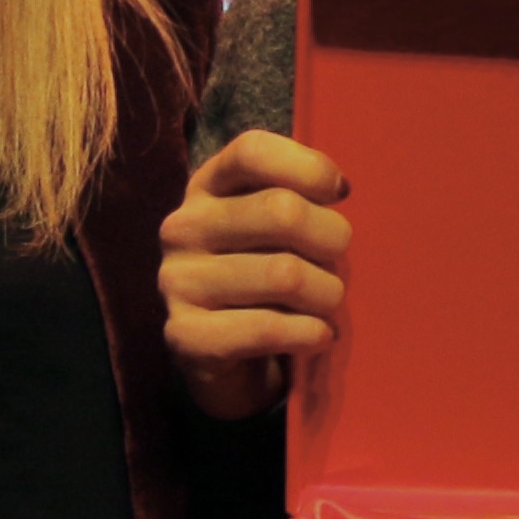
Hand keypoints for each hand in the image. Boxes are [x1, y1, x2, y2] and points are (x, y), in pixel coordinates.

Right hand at [157, 129, 347, 421]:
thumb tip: (340, 189)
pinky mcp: (185, 335)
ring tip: (327, 307)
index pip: (253, 152)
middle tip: (339, 264)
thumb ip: (301, 199)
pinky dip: (310, 334)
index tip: (340, 193)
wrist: (233, 366)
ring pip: (285, 274)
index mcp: (208, 187)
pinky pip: (267, 329)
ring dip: (326, 295)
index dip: (307, 167)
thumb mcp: (280, 231)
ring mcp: (178, 282)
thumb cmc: (270, 282)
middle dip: (331, 240)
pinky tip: (319, 337)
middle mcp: (184, 228)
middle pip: (281, 211)